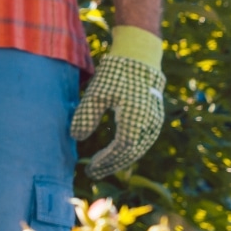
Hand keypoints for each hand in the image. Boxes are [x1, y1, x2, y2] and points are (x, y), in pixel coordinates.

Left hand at [70, 26, 165, 179]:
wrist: (139, 58)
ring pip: (138, 148)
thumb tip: (76, 137)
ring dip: (121, 159)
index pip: (121, 149)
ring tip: (102, 166)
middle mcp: (149, 124)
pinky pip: (142, 140)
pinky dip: (129, 149)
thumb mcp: (96, 94)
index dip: (106, 161)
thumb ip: (86, 116)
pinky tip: (115, 152)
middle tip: (93, 172)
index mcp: (135, 119)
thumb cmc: (115, 75)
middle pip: (131, 153)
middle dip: (112, 164)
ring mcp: (154, 122)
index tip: (90, 168)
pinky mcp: (154, 118)